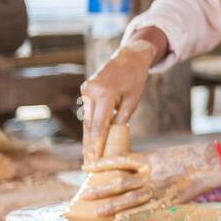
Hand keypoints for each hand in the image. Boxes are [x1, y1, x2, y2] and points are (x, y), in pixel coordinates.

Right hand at [80, 36, 160, 158]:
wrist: (128, 57)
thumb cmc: (134, 79)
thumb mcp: (132, 101)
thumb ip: (120, 119)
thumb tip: (111, 138)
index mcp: (104, 95)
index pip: (98, 126)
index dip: (96, 145)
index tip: (95, 160)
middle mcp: (90, 92)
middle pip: (89, 125)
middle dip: (89, 145)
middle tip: (89, 163)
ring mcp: (85, 90)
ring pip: (87, 119)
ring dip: (88, 137)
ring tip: (90, 156)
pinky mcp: (85, 90)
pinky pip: (88, 111)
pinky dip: (90, 125)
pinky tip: (91, 140)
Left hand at [82, 142, 220, 216]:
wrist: (212, 163)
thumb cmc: (189, 157)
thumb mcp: (164, 155)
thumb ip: (146, 165)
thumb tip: (128, 173)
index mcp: (149, 159)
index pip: (118, 160)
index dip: (101, 164)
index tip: (85, 166)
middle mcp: (151, 175)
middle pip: (119, 183)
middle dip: (101, 190)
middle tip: (85, 195)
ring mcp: (159, 189)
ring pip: (129, 200)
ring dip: (112, 207)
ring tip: (97, 213)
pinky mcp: (169, 201)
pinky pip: (147, 211)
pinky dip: (133, 217)